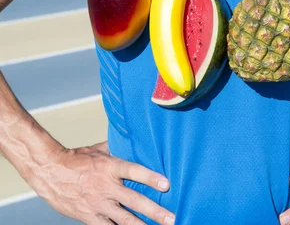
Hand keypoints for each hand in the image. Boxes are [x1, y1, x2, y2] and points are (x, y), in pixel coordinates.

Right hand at [27, 141, 174, 224]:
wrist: (49, 171)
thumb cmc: (77, 158)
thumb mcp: (100, 149)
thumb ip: (120, 148)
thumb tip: (137, 140)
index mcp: (110, 167)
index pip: (134, 171)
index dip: (151, 178)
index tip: (167, 185)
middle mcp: (106, 187)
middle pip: (135, 200)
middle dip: (155, 211)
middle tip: (172, 218)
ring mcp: (98, 204)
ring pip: (125, 219)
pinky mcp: (88, 216)